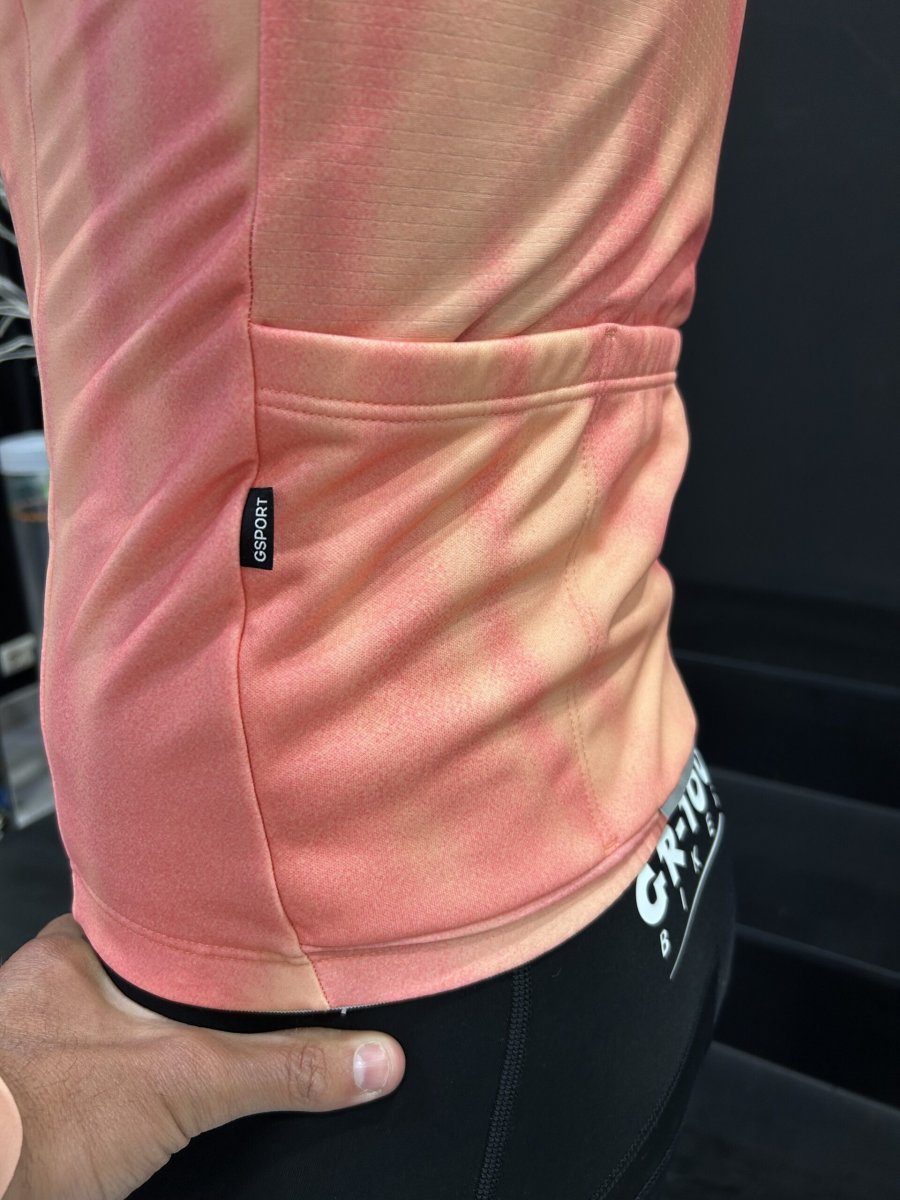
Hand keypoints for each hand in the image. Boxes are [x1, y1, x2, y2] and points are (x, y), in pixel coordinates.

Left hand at [0, 914, 404, 1199]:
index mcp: (72, 948)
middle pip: (139, 963)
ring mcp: (32, 1040)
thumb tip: (371, 1059)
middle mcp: (44, 983)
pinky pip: (94, 1061)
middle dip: (186, 979)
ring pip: (114, 1014)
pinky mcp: (30, 1093)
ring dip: (153, 1029)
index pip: (154, 904)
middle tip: (242, 985)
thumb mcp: (183, 1084)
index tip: (251, 913)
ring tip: (208, 1034)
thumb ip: (279, 1069)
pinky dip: (126, 1071)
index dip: (206, 910)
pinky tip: (153, 1091)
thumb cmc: (35, 1124)